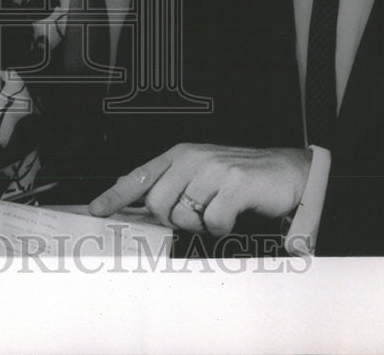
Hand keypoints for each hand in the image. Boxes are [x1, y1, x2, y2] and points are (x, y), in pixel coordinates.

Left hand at [88, 144, 311, 236]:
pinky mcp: (234, 184)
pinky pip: (212, 222)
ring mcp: (213, 169)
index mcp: (180, 156)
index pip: (139, 176)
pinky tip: (233, 216)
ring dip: (200, 224)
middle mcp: (192, 158)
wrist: (288, 172)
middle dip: (172, 219)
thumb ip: (173, 185)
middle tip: (195, 216)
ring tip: (217, 212)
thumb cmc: (242, 177)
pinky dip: (221, 228)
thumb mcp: (202, 173)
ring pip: (183, 215)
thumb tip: (139, 205)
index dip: (114, 195)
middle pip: (156, 203)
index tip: (96, 210)